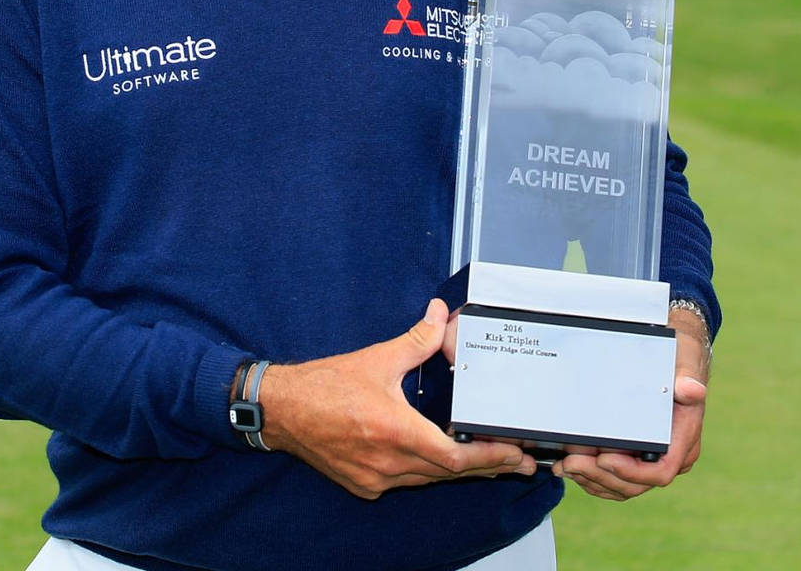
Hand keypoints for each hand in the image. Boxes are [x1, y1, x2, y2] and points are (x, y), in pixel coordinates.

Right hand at [260, 299, 537, 499]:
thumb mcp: (377, 358)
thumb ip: (417, 340)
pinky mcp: (363, 485)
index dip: (489, 458)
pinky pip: (405, 482)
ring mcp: (375, 479)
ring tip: (491, 461)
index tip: (515, 454)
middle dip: (487, 466)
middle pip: (449, 474)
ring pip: (428, 479)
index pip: (455, 458)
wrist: (281, 410)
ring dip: (459, 471)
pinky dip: (427, 472)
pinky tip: (441, 460)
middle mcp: (388, 462)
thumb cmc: (325, 385)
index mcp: (395, 431)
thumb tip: (441, 315)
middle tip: (519, 460)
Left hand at [555, 305, 708, 501]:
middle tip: (572, 463)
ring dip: (590, 479)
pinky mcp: (634, 458)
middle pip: (635, 484)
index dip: (631, 473)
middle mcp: (669, 457)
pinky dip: (590, 476)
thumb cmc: (678, 365)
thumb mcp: (684, 367)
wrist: (674, 361)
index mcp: (683, 442)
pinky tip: (569, 466)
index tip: (605, 459)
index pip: (660, 471)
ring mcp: (650, 460)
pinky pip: (612, 479)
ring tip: (565, 464)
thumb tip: (692, 389)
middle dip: (600, 476)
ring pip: (620, 486)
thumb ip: (686, 382)